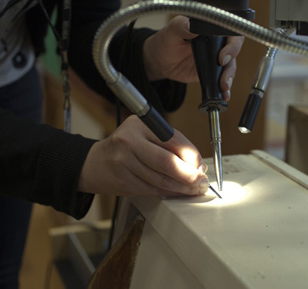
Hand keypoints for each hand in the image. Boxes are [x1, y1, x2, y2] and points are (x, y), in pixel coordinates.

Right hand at [78, 115, 208, 196]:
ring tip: (194, 189)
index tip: (201, 166)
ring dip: (181, 188)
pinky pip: (152, 189)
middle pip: (167, 163)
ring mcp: (124, 163)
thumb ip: (171, 144)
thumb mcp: (146, 134)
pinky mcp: (123, 181)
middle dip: (189, 175)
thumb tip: (197, 163)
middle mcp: (130, 141)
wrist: (95, 163)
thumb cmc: (127, 146)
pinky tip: (178, 193)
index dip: (191, 156)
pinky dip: (168, 193)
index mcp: (140, 125)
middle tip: (201, 182)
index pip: (173, 140)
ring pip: (161, 180)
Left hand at [143, 15, 243, 100]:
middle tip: (223, 71)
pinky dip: (225, 89)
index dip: (231, 43)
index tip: (222, 55)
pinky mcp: (212, 72)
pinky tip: (224, 95)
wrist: (160, 61)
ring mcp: (215, 58)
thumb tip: (193, 26)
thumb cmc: (165, 42)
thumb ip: (180, 26)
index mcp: (210, 28)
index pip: (229, 31)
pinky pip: (222, 80)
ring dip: (229, 77)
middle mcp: (216, 42)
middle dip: (231, 63)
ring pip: (230, 67)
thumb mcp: (170, 31)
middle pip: (234, 51)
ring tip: (223, 86)